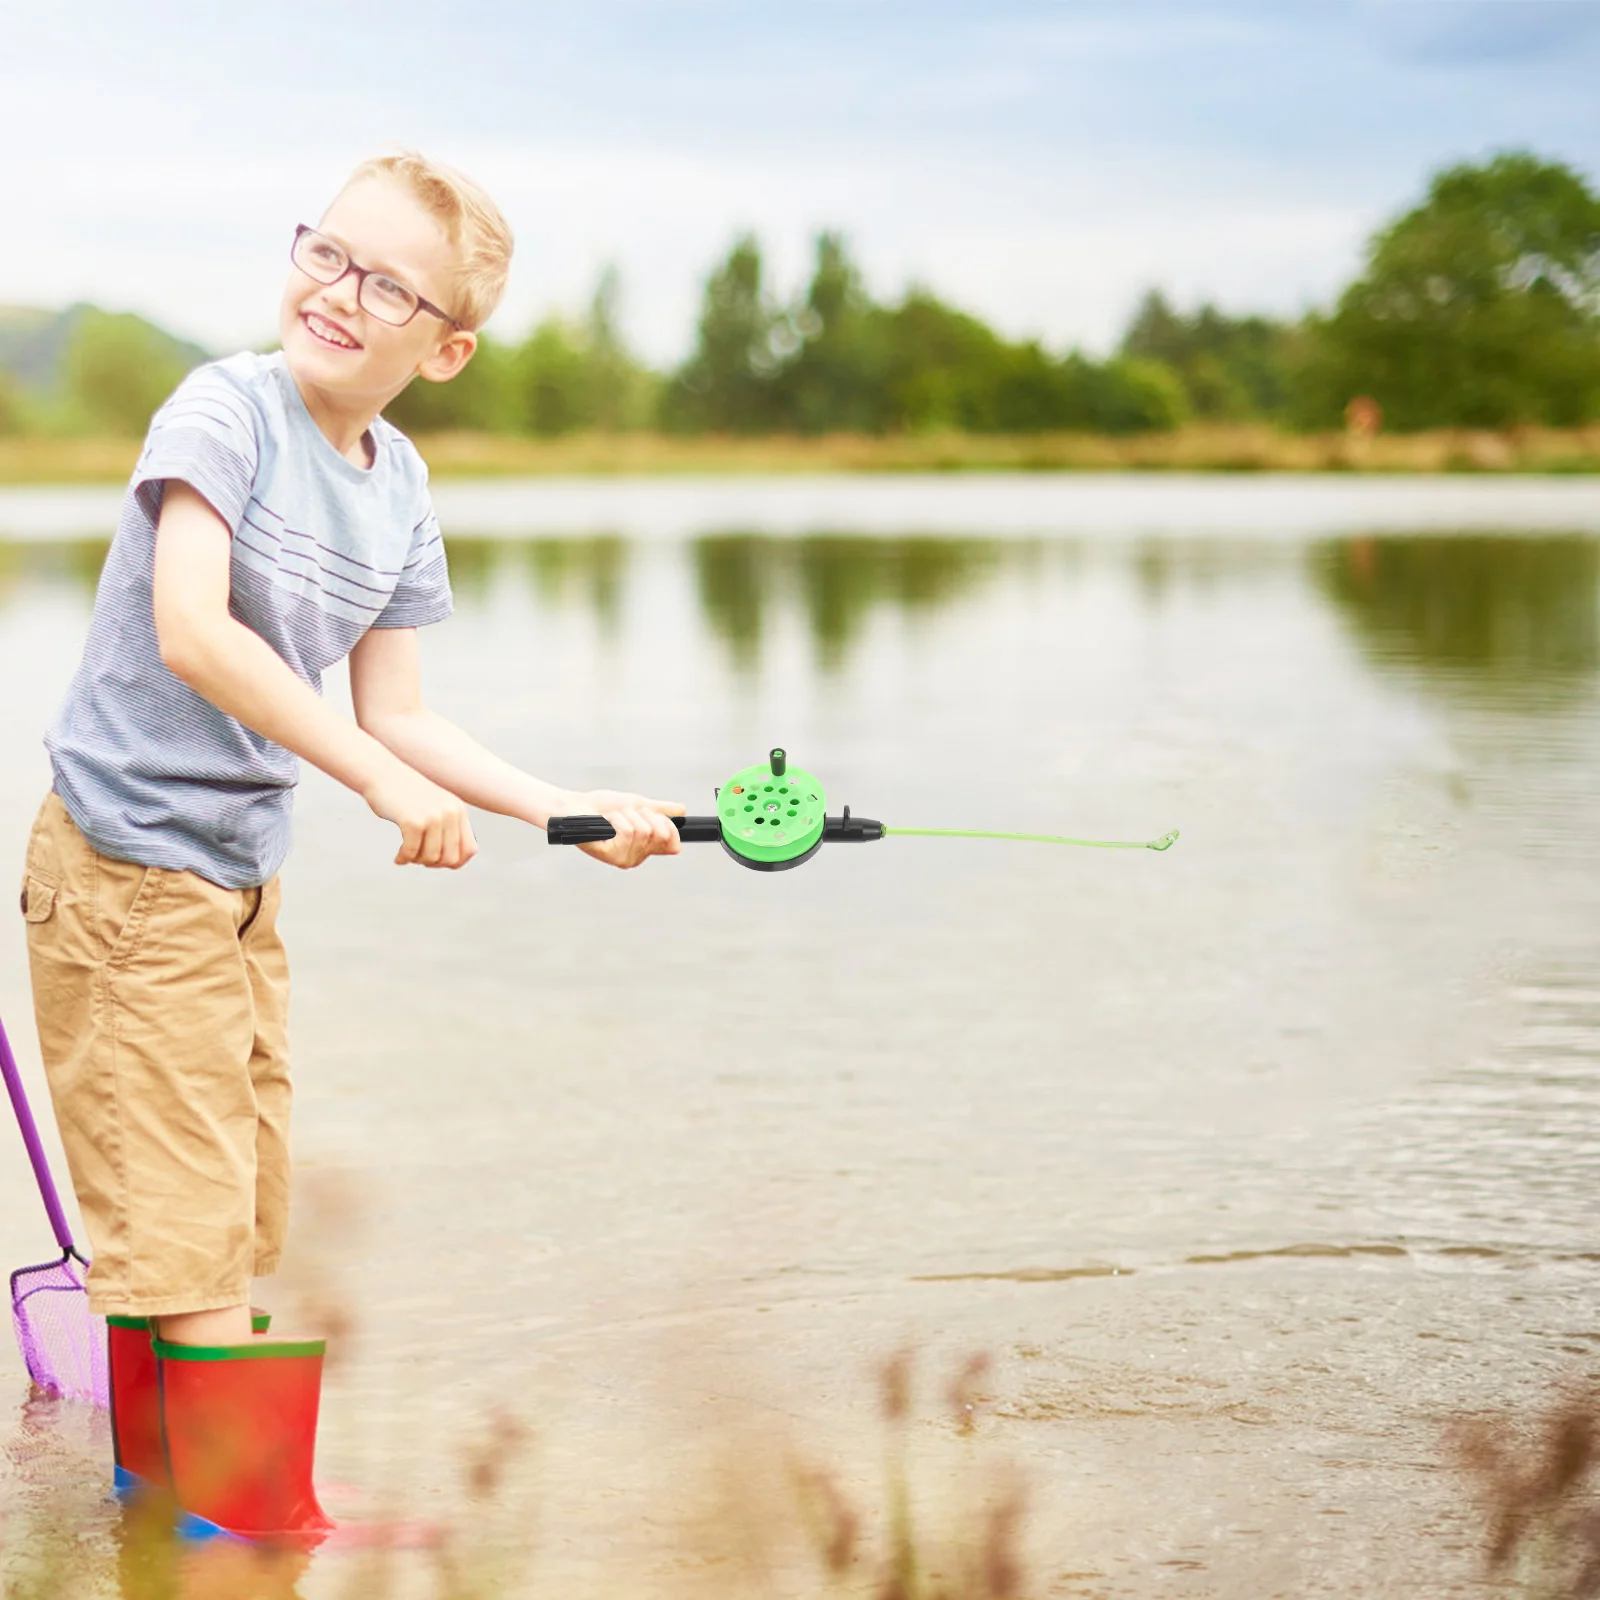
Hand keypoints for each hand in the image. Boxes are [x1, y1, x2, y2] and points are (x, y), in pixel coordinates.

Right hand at [363, 762, 477, 867]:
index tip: (437, 861)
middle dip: (433, 864)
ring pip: (431, 858)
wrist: (382, 773)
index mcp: (458, 810)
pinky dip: (404, 859)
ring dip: (416, 861)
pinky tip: (397, 858)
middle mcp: (450, 813)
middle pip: (450, 858)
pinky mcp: (413, 821)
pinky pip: (411, 853)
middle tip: (417, 858)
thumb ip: (448, 828)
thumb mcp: (435, 807)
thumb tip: (454, 863)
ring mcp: (433, 816)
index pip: (469, 850)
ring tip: (406, 854)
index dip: (454, 862)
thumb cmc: (406, 795)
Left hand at [565, 789, 684, 868]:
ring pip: (642, 830)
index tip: (654, 815)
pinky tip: (605, 822)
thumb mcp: (637, 805)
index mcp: (645, 849)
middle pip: (660, 833)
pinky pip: (627, 832)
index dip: (669, 826)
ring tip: (612, 817)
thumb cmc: (602, 807)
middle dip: (645, 815)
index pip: (673, 844)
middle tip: (627, 813)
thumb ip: (660, 810)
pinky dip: (616, 819)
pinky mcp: (609, 856)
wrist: (575, 807)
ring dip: (627, 815)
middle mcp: (636, 857)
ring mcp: (623, 859)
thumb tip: (682, 810)